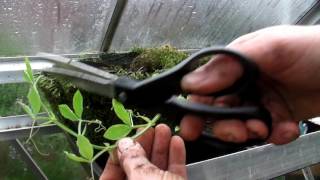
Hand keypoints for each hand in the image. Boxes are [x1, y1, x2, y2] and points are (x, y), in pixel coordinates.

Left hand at [100, 124, 186, 179]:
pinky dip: (175, 158)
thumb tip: (126, 143)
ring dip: (161, 148)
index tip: (129, 136)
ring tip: (164, 130)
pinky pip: (173, 173)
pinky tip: (176, 143)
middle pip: (136, 166)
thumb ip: (132, 159)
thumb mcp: (142, 177)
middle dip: (144, 145)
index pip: (110, 173)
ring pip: (156, 168)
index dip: (120, 152)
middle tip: (149, 129)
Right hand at [179, 25, 319, 144]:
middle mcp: (246, 82)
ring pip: (241, 124)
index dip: (197, 107)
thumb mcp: (270, 48)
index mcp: (237, 63)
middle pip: (220, 110)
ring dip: (249, 131)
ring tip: (264, 128)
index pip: (206, 86)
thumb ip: (229, 64)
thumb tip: (191, 82)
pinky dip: (275, 135)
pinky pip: (268, 132)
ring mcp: (262, 100)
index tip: (191, 125)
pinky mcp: (279, 115)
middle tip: (236, 132)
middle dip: (225, 125)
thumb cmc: (314, 49)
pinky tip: (286, 128)